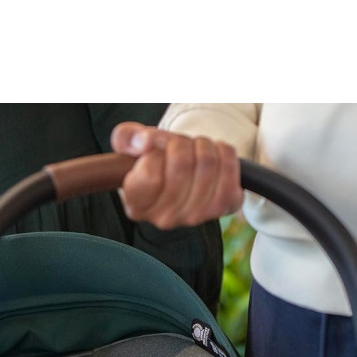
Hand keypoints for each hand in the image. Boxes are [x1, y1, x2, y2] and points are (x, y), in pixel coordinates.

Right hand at [110, 121, 243, 228]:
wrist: (184, 178)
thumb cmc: (155, 161)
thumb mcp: (132, 147)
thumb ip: (126, 138)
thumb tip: (143, 142)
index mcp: (137, 205)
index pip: (149, 172)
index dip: (155, 149)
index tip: (156, 150)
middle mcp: (165, 218)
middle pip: (182, 162)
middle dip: (181, 142)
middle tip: (179, 146)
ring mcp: (196, 216)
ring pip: (207, 161)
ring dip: (202, 144)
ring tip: (196, 150)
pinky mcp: (224, 207)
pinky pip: (230, 167)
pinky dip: (224, 152)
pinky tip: (215, 156)